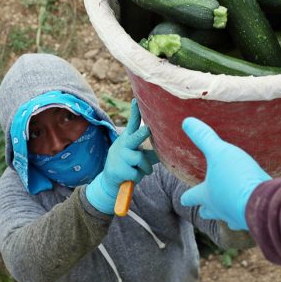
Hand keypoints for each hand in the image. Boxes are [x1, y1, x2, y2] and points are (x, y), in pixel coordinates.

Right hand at [86, 99, 153, 213]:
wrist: (110, 181)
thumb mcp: (139, 156)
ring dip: (145, 167)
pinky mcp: (117, 169)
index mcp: (128, 139)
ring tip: (143, 170)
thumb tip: (170, 148)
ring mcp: (119, 156)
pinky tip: (132, 177)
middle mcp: (123, 144)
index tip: (135, 100)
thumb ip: (151, 152)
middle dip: (142, 134)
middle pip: (135, 138)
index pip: (132, 123)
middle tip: (147, 129)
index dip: (134, 112)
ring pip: (140, 159)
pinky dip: (139, 177)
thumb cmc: (130, 165)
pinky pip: (136, 173)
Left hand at [179, 117, 270, 230]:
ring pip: (228, 217)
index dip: (187, 196)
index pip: (191, 197)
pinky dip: (247, 212)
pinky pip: (247, 217)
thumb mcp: (219, 152)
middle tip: (204, 207)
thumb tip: (186, 121)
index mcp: (207, 195)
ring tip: (230, 205)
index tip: (184, 199)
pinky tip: (253, 205)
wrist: (264, 202)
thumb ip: (204, 137)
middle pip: (208, 212)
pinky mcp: (255, 219)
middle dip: (206, 209)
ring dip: (227, 211)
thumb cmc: (237, 177)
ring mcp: (237, 218)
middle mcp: (220, 209)